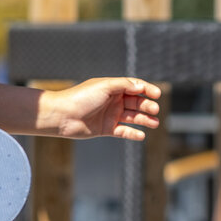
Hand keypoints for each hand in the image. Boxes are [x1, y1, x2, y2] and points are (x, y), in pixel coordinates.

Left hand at [41, 77, 162, 140]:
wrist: (63, 116)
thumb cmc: (81, 98)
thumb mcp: (104, 87)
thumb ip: (124, 85)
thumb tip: (141, 86)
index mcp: (112, 88)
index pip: (134, 86)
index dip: (147, 89)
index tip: (157, 94)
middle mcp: (113, 101)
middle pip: (135, 102)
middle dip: (147, 106)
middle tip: (154, 110)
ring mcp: (110, 115)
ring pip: (132, 117)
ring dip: (144, 120)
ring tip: (154, 123)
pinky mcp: (106, 129)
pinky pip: (123, 131)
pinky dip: (133, 133)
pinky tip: (142, 135)